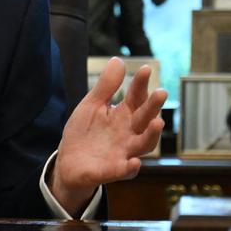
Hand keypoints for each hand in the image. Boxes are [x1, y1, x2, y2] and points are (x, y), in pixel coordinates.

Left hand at [50, 58, 166, 215]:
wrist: (69, 162)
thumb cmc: (85, 132)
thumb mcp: (92, 106)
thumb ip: (106, 86)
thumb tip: (119, 60)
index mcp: (123, 116)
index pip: (136, 98)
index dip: (141, 84)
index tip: (145, 69)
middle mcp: (128, 134)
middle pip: (144, 120)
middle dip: (153, 107)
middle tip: (161, 92)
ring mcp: (122, 153)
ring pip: (143, 145)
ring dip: (151, 135)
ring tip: (158, 122)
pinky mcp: (112, 171)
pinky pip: (124, 170)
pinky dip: (130, 168)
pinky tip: (135, 162)